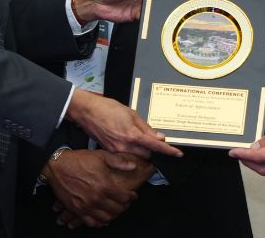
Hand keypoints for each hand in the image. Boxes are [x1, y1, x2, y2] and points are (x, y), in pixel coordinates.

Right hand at [43, 149, 150, 228]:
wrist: (56, 166)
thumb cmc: (77, 160)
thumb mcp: (100, 156)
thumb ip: (118, 161)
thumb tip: (133, 166)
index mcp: (104, 185)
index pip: (124, 198)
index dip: (131, 197)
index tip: (132, 196)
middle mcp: (97, 198)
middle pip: (117, 209)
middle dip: (124, 206)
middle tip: (124, 203)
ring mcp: (86, 206)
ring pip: (106, 218)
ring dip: (113, 215)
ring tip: (114, 210)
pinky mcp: (77, 210)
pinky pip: (91, 222)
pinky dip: (99, 222)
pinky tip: (101, 218)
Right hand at [66, 91, 181, 157]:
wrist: (86, 111)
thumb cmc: (107, 108)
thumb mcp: (130, 113)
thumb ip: (146, 127)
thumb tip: (159, 137)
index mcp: (132, 135)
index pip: (155, 146)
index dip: (168, 150)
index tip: (178, 154)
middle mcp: (124, 146)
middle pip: (146, 155)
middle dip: (150, 149)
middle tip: (148, 138)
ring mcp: (116, 151)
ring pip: (135, 155)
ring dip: (139, 149)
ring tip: (132, 136)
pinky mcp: (108, 151)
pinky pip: (124, 154)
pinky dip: (128, 148)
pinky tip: (123, 137)